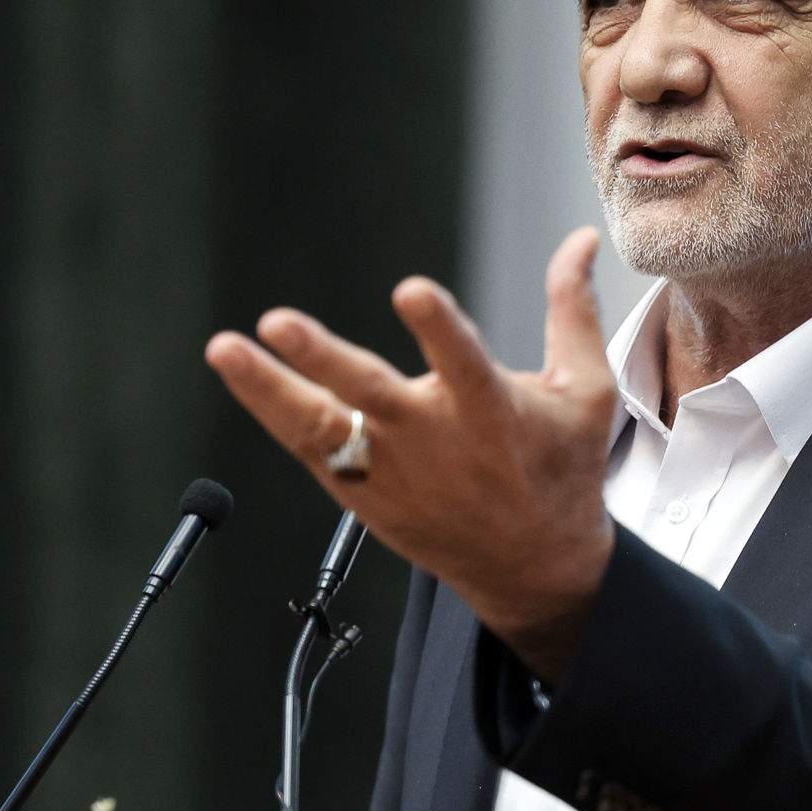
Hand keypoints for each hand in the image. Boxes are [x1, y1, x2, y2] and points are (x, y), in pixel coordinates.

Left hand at [204, 228, 622, 681]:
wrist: (535, 569)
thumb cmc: (561, 472)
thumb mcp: (586, 392)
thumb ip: (573, 311)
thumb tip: (579, 241)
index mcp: (491, 413)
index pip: (463, 362)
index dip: (438, 327)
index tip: (413, 291)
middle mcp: (432, 442)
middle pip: (369, 395)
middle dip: (323, 358)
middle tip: (279, 323)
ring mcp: (389, 471)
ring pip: (320, 426)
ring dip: (269, 388)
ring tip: (225, 348)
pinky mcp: (362, 492)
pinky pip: (307, 448)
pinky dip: (272, 411)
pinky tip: (240, 372)